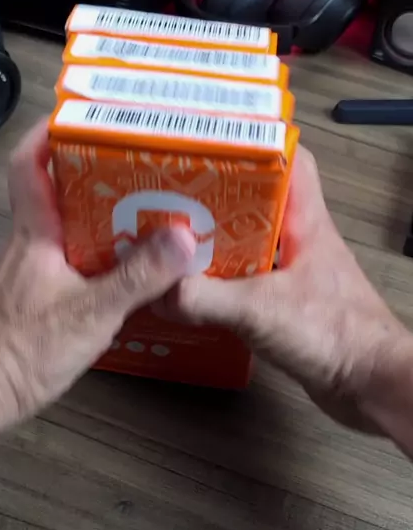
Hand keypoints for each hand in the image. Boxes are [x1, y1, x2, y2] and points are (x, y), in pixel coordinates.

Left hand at [0, 120, 194, 443]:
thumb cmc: (23, 351)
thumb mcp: (92, 313)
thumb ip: (137, 275)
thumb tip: (181, 236)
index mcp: (34, 233)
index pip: (28, 164)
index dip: (49, 134)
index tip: (83, 118)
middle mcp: (26, 243)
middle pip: (56, 190)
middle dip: (96, 174)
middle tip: (139, 167)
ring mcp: (26, 269)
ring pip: (64, 226)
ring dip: (100, 215)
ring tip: (144, 212)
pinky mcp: (31, 294)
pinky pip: (65, 257)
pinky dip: (94, 251)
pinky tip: (123, 266)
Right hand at [164, 146, 411, 442]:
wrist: (369, 382)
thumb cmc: (341, 336)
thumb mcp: (261, 309)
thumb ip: (205, 297)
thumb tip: (160, 290)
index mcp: (305, 222)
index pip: (286, 161)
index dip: (251, 147)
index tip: (211, 149)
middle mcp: (300, 241)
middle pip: (254, 201)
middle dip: (216, 199)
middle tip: (177, 199)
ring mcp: (293, 272)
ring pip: (247, 243)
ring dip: (214, 245)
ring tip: (175, 244)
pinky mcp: (286, 304)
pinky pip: (245, 282)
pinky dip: (220, 284)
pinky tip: (193, 293)